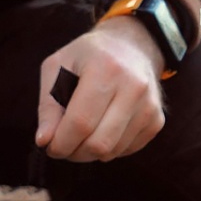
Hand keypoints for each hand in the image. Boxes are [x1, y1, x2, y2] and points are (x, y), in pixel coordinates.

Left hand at [36, 16, 165, 161]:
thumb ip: (48, 106)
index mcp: (105, 68)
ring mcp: (149, 107)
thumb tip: (44, 141)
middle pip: (98, 144)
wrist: (134, 47)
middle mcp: (133, 88)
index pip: (80, 122)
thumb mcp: (58, 67)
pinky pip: (125, 151)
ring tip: (82, 136)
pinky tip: (103, 130)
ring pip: (112, 152)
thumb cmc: (89, 58)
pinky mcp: (156, 121)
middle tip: (65, 146)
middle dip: (75, 153)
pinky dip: (109, 149)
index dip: (61, 143)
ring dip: (90, 153)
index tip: (51, 147)